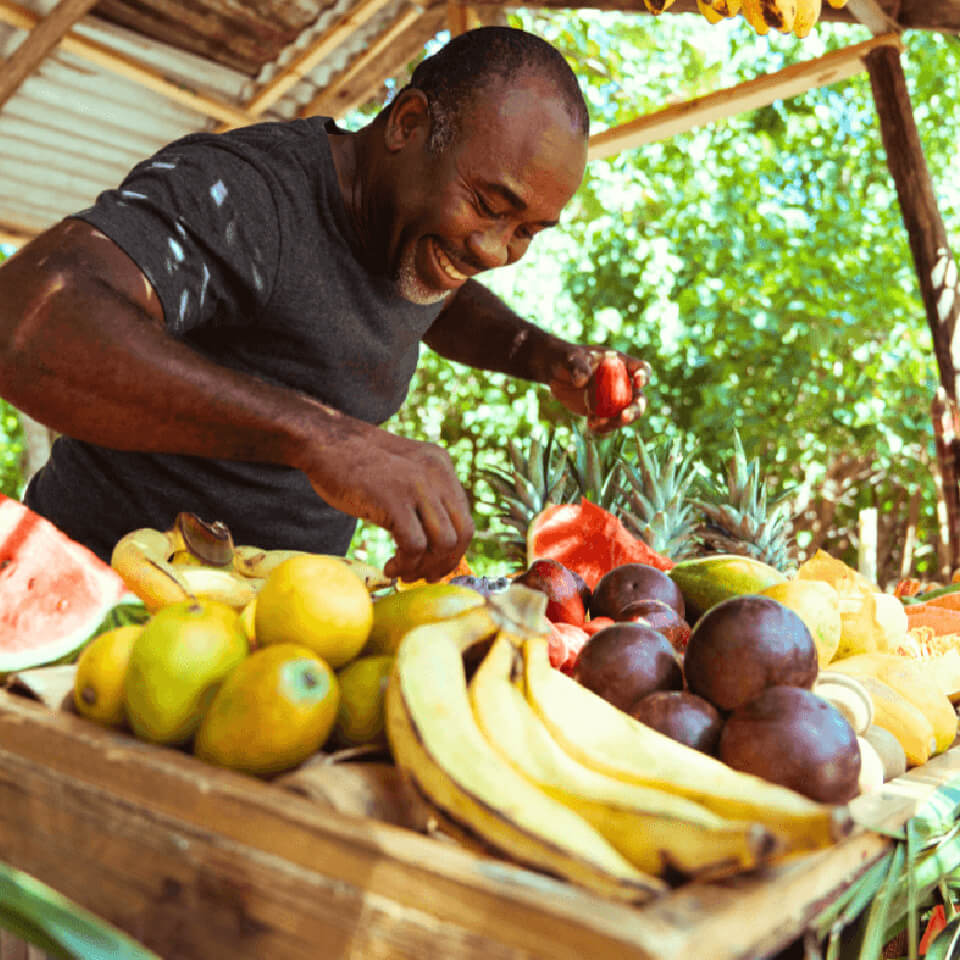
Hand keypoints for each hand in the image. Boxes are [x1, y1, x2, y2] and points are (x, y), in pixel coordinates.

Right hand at [299, 421, 473, 582]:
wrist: (323, 441)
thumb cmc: (357, 462)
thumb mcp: (403, 469)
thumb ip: (424, 492)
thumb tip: (438, 538)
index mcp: (441, 465)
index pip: (465, 518)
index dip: (454, 550)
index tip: (434, 565)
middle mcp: (436, 474)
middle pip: (462, 534)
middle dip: (444, 563)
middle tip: (422, 575)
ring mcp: (416, 486)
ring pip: (443, 543)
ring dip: (424, 567)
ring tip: (402, 571)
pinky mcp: (394, 500)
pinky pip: (414, 546)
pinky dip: (405, 565)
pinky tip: (390, 566)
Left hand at [545, 344, 650, 432]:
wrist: (557, 373)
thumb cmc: (567, 358)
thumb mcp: (572, 357)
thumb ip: (578, 366)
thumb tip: (582, 381)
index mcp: (622, 365)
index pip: (642, 369)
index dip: (645, 376)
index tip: (638, 382)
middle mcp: (623, 383)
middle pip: (639, 399)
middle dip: (635, 410)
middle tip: (624, 416)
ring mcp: (614, 400)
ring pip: (626, 415)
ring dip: (617, 423)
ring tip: (599, 422)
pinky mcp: (603, 412)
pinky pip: (609, 423)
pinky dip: (603, 427)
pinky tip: (591, 425)